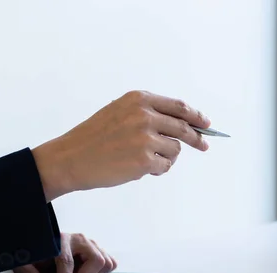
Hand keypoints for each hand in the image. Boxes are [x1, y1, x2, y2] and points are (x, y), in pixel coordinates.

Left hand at [13, 233, 116, 272]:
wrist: (43, 244)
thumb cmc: (36, 254)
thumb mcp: (24, 261)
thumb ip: (27, 272)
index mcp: (60, 240)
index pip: (67, 260)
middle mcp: (79, 239)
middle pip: (97, 260)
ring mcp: (92, 243)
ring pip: (106, 262)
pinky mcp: (99, 249)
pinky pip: (111, 263)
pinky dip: (101, 272)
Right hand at [32, 90, 211, 201]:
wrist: (70, 158)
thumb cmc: (95, 138)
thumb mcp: (120, 112)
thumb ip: (149, 113)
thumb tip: (183, 123)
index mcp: (139, 100)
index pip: (179, 106)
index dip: (196, 116)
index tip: (206, 123)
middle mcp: (144, 115)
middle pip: (184, 128)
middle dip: (197, 139)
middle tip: (205, 146)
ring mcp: (145, 138)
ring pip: (175, 150)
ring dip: (166, 157)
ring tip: (145, 159)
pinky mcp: (144, 160)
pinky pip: (165, 166)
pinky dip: (158, 170)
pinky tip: (140, 168)